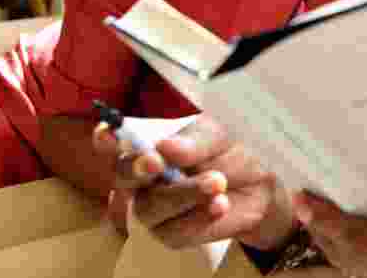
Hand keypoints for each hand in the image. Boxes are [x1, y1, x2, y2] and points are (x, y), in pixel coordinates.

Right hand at [93, 114, 298, 249]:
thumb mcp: (218, 138)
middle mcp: (142, 177)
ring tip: (218, 181)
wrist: (259, 186)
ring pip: (151, 207)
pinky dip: (200, 216)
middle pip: (123, 176)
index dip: (107, 138)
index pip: (114, 140)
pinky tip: (220, 204)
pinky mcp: (171, 233)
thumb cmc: (230, 154)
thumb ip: (193, 142)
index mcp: (147, 144)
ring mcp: (152, 207)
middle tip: (156, 162)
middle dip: (137, 169)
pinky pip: (175, 230)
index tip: (109, 133)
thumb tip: (166, 147)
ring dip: (184, 193)